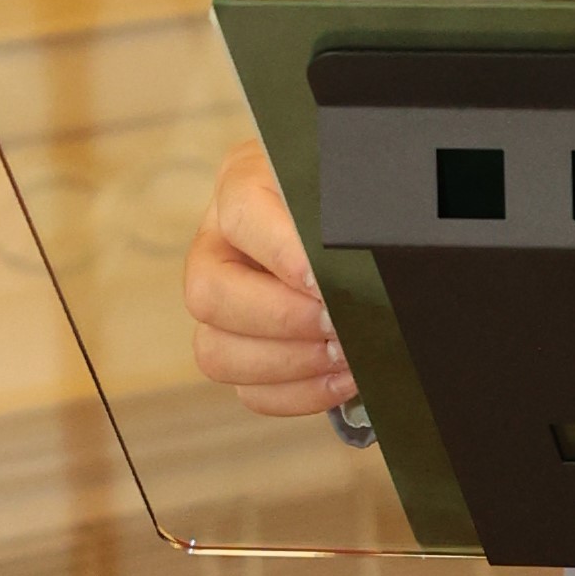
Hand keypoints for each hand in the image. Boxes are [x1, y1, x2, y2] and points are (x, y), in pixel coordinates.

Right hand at [185, 142, 350, 416]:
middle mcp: (219, 244)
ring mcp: (222, 304)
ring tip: (346, 353)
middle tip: (338, 322)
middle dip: (282, 318)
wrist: (364, 232)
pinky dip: (301, 392)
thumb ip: (348, 214)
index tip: (321, 279)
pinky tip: (346, 377)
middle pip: (209, 293)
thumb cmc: (357, 204)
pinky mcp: (241, 351)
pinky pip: (250, 391)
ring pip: (216, 351)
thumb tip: (348, 264)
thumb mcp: (353, 191)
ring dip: (289, 362)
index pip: (242, 212)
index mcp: (243, 183)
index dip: (281, 251)